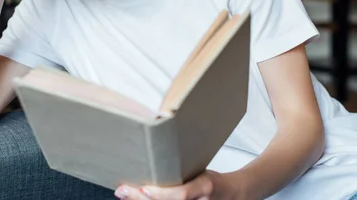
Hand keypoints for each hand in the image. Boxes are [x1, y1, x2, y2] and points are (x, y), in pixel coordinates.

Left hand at [114, 171, 246, 199]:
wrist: (233, 196)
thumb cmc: (215, 183)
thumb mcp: (201, 174)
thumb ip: (180, 175)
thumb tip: (154, 161)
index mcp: (205, 188)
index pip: (181, 195)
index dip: (161, 195)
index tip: (143, 189)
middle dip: (141, 199)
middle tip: (122, 189)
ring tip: (124, 193)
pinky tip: (138, 198)